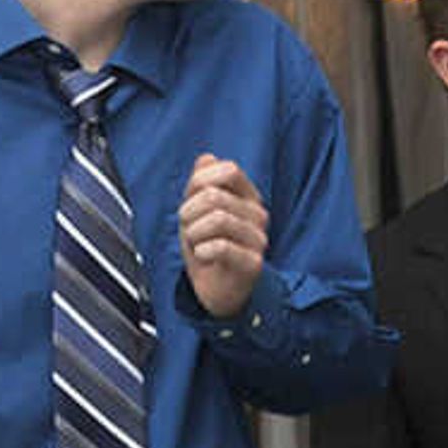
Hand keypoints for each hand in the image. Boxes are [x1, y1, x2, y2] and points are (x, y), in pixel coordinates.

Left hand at [179, 154, 269, 316]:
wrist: (217, 289)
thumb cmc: (207, 247)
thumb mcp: (196, 210)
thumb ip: (201, 183)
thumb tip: (207, 158)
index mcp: (248, 198)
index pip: (229, 170)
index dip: (200, 181)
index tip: (191, 201)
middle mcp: (258, 216)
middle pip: (214, 195)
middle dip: (189, 212)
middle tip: (190, 230)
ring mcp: (258, 240)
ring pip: (217, 219)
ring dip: (193, 233)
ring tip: (197, 245)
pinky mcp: (253, 263)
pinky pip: (221, 246)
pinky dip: (202, 251)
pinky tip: (203, 257)